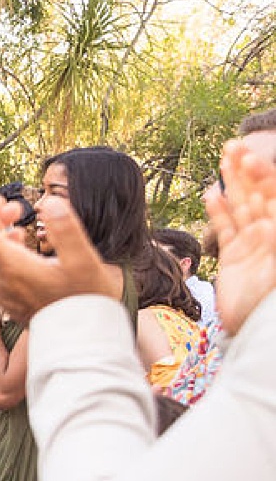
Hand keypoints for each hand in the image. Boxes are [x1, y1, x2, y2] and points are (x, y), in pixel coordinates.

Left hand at [0, 195, 120, 324]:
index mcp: (12, 269)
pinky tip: (21, 252)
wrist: (85, 340)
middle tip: (16, 210)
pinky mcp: (10, 303)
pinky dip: (1, 255)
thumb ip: (66, 228)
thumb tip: (50, 202)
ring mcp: (3, 294)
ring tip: (19, 229)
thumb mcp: (84, 260)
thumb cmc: (87, 300)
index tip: (4, 200)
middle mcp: (0, 282)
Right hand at [205, 138, 275, 336]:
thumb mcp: (274, 266)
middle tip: (234, 146)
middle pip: (258, 196)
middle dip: (247, 171)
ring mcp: (253, 245)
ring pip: (241, 206)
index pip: (274, 197)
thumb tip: (267, 215)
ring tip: (224, 158)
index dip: (263, 176)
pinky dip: (218, 211)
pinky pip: (226, 229)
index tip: (249, 156)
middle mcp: (271, 235)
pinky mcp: (235, 259)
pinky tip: (212, 193)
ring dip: (233, 182)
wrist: (256, 334)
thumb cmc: (272, 302)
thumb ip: (269, 242)